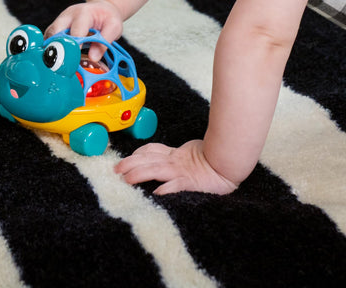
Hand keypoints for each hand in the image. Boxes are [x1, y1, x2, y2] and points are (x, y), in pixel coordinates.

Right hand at [45, 0, 122, 60]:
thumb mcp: (114, 27)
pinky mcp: (55, 28)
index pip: (76, 31)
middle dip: (58, 49)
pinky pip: (49, 40)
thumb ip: (104, 42)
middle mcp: (68, 16)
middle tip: (63, 66)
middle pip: (55, 32)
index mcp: (84, 13)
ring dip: (52, 51)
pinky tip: (57, 61)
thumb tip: (93, 58)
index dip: (74, 47)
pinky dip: (51, 50)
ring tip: (59, 66)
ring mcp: (59, 21)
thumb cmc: (107, 17)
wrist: (101, 9)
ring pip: (49, 37)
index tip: (75, 62)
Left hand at [114, 140, 238, 195]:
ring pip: (156, 170)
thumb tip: (163, 164)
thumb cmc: (213, 159)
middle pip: (148, 158)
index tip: (127, 158)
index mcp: (176, 155)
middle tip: (116, 169)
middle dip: (130, 163)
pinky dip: (165, 189)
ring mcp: (182, 171)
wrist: (230, 162)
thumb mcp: (191, 155)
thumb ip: (177, 157)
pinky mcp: (191, 182)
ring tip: (126, 180)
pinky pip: (176, 185)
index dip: (137, 153)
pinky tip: (155, 194)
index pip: (152, 150)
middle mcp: (175, 161)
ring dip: (139, 174)